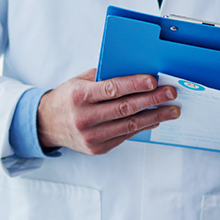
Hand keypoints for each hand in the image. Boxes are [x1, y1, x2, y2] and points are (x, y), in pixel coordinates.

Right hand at [37, 69, 179, 154]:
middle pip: (125, 108)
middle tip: (170, 93)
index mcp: (79, 96)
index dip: (134, 85)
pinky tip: (155, 119)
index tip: (153, 80)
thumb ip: (104, 76)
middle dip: (152, 100)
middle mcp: (84, 118)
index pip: (111, 89)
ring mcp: (91, 137)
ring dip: (155, 116)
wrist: (48, 124)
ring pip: (130, 125)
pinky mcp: (98, 149)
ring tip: (172, 110)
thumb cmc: (68, 98)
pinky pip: (125, 136)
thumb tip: (135, 70)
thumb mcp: (80, 81)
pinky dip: (143, 127)